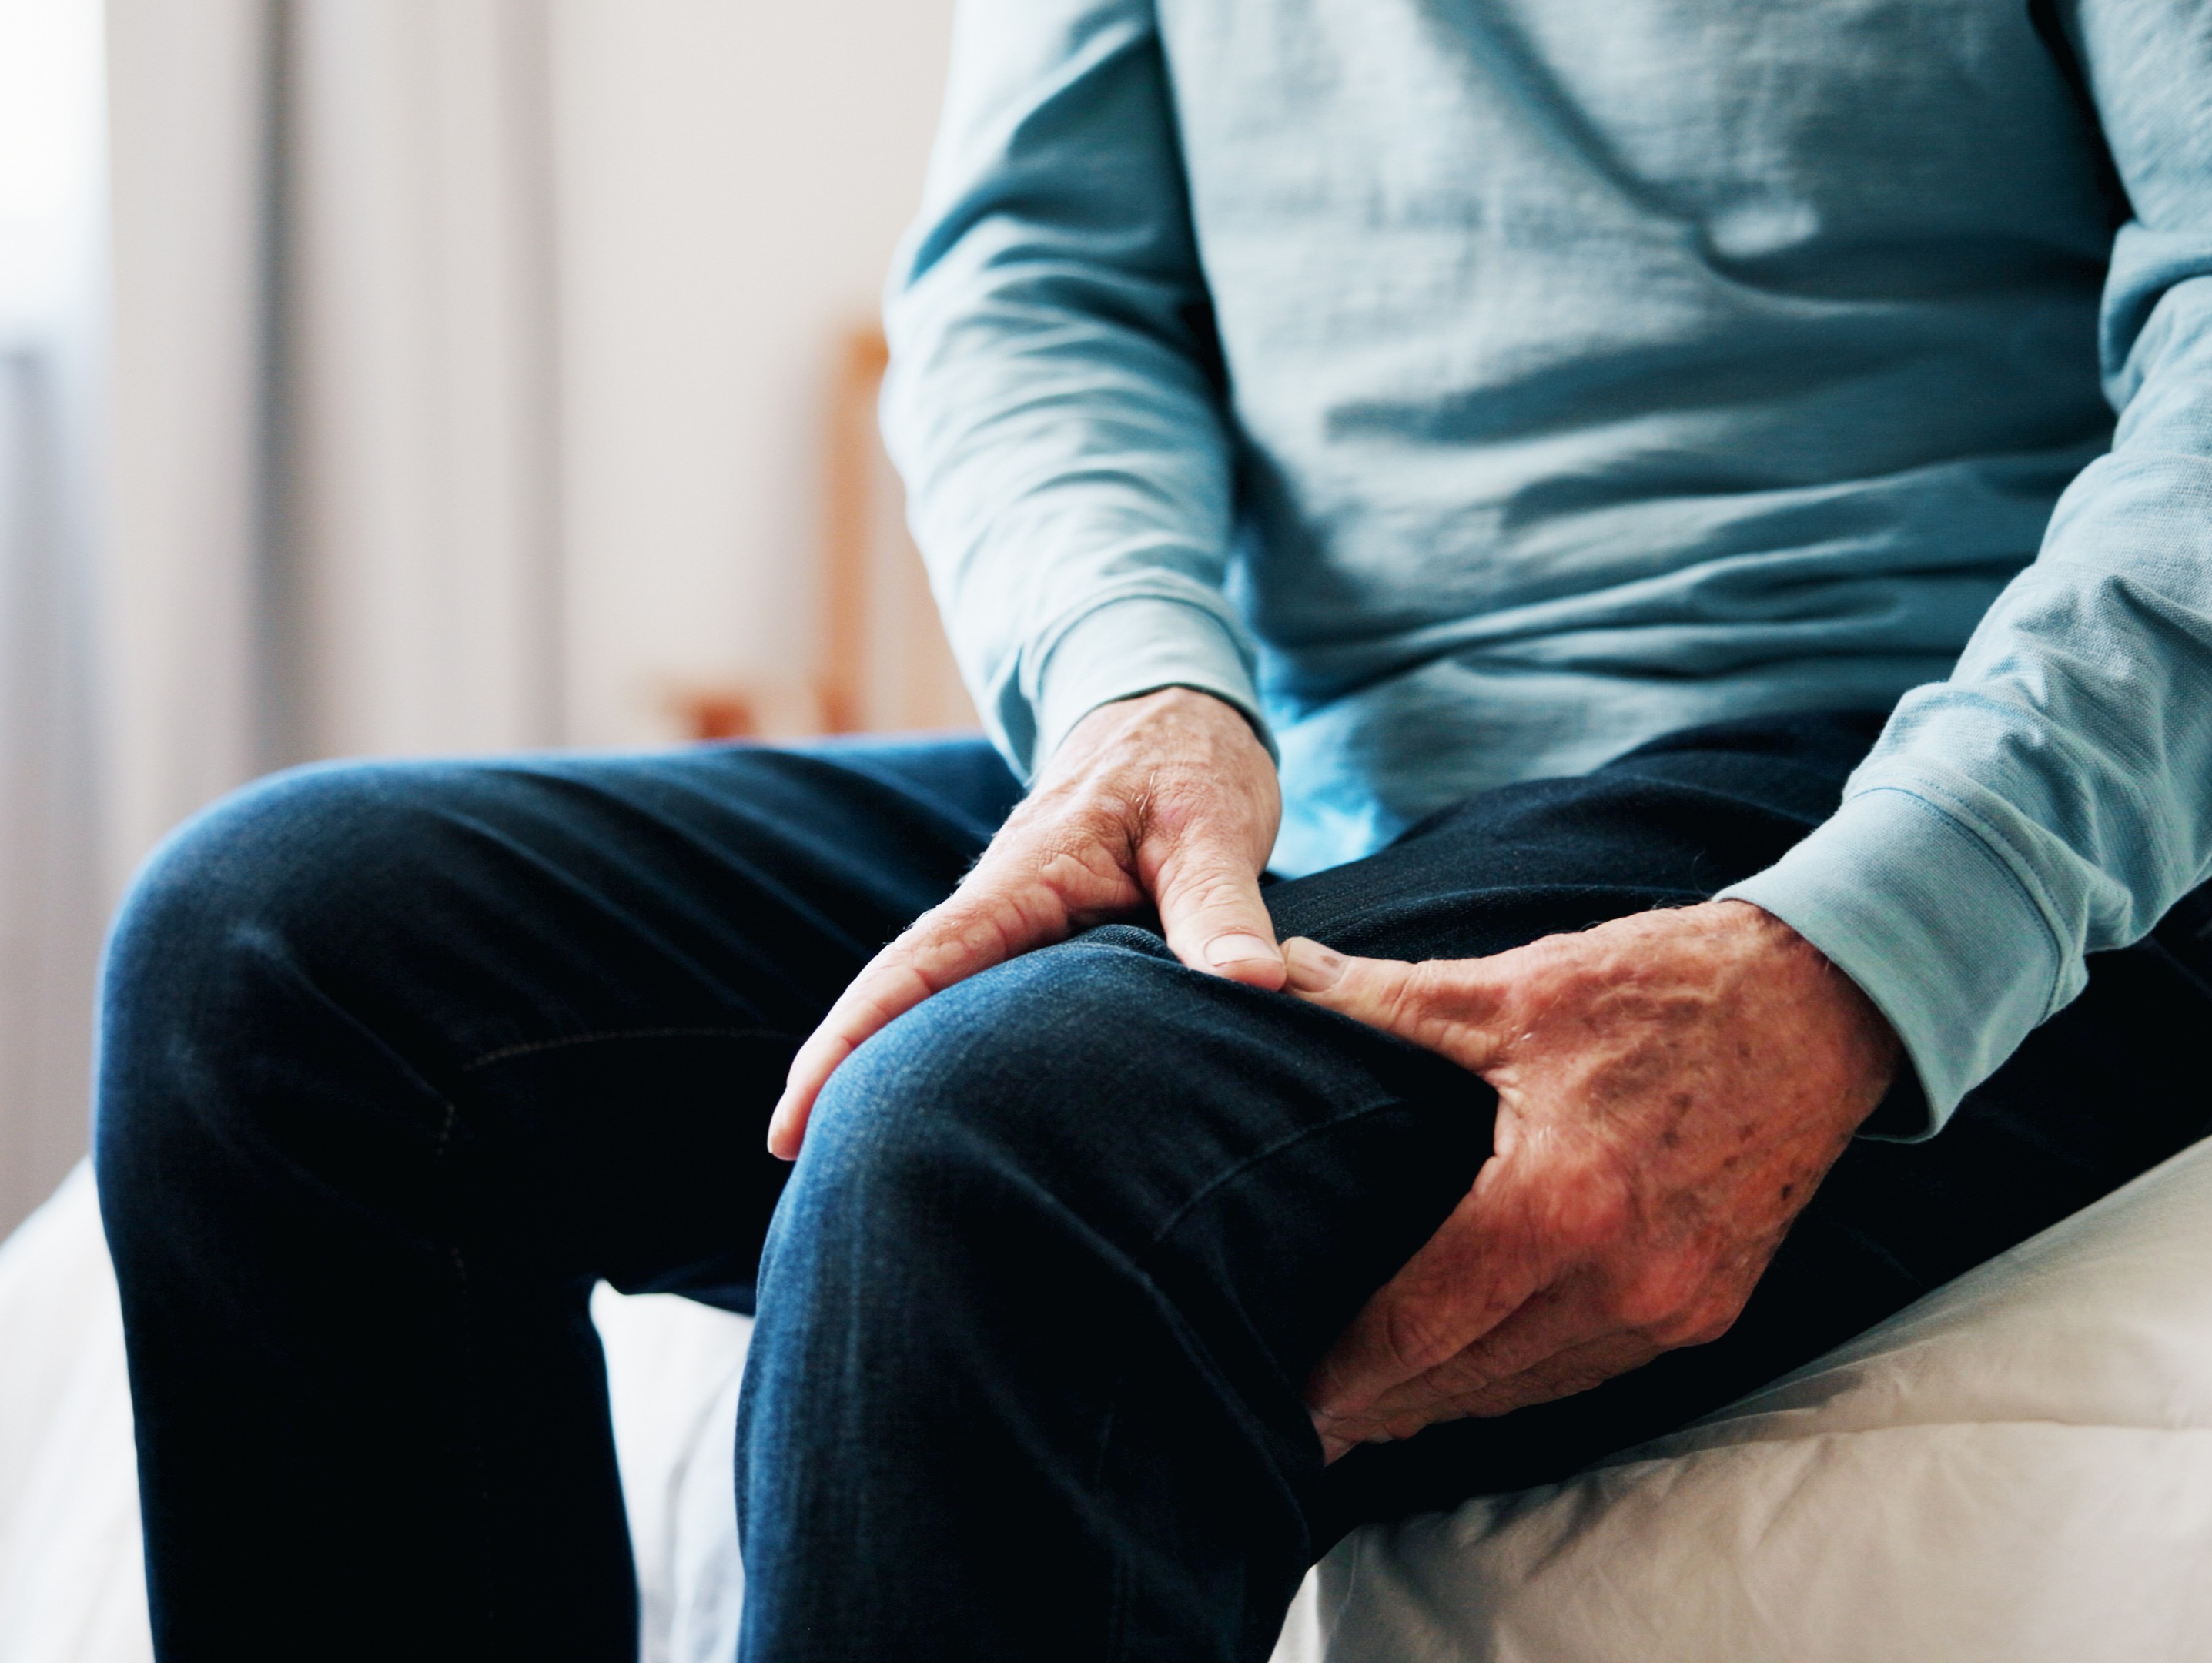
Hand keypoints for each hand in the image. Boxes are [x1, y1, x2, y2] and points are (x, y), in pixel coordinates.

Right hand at [767, 687, 1282, 1158]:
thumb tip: (1253, 985)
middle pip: (903, 996)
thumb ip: (1224, 908)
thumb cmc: (1189, 764)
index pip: (918, 966)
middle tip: (796, 1168)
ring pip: (938, 1001)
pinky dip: (951, 1046)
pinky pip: (984, 998)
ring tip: (849, 1159)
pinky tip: (946, 1106)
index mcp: (1024, 878)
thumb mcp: (1213, 827)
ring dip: (891, 1066)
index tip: (793, 1115)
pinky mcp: (1040, 937)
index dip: (851, 1040)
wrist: (1177, 716)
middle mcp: (1000, 904)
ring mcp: (1015, 924)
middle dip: (846, 1074)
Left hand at [1280, 901, 1899, 1460]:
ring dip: (1451, 1404)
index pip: (1423, 1318)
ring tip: (1373, 1412)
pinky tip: (1476, 1379)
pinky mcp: (1712, 1309)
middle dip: (1384, 1403)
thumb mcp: (1513, 989)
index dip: (1349, 1365)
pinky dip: (1527, 1382)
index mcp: (1559, 1203)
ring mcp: (1675, 1305)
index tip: (1290, 1393)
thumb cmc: (1665, 988)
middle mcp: (1622, 1278)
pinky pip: (1595, 1372)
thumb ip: (1380, 999)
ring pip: (1533, 1387)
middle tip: (1306, 1423)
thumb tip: (1271, 970)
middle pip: (1469, 1372)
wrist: (1823, 1000)